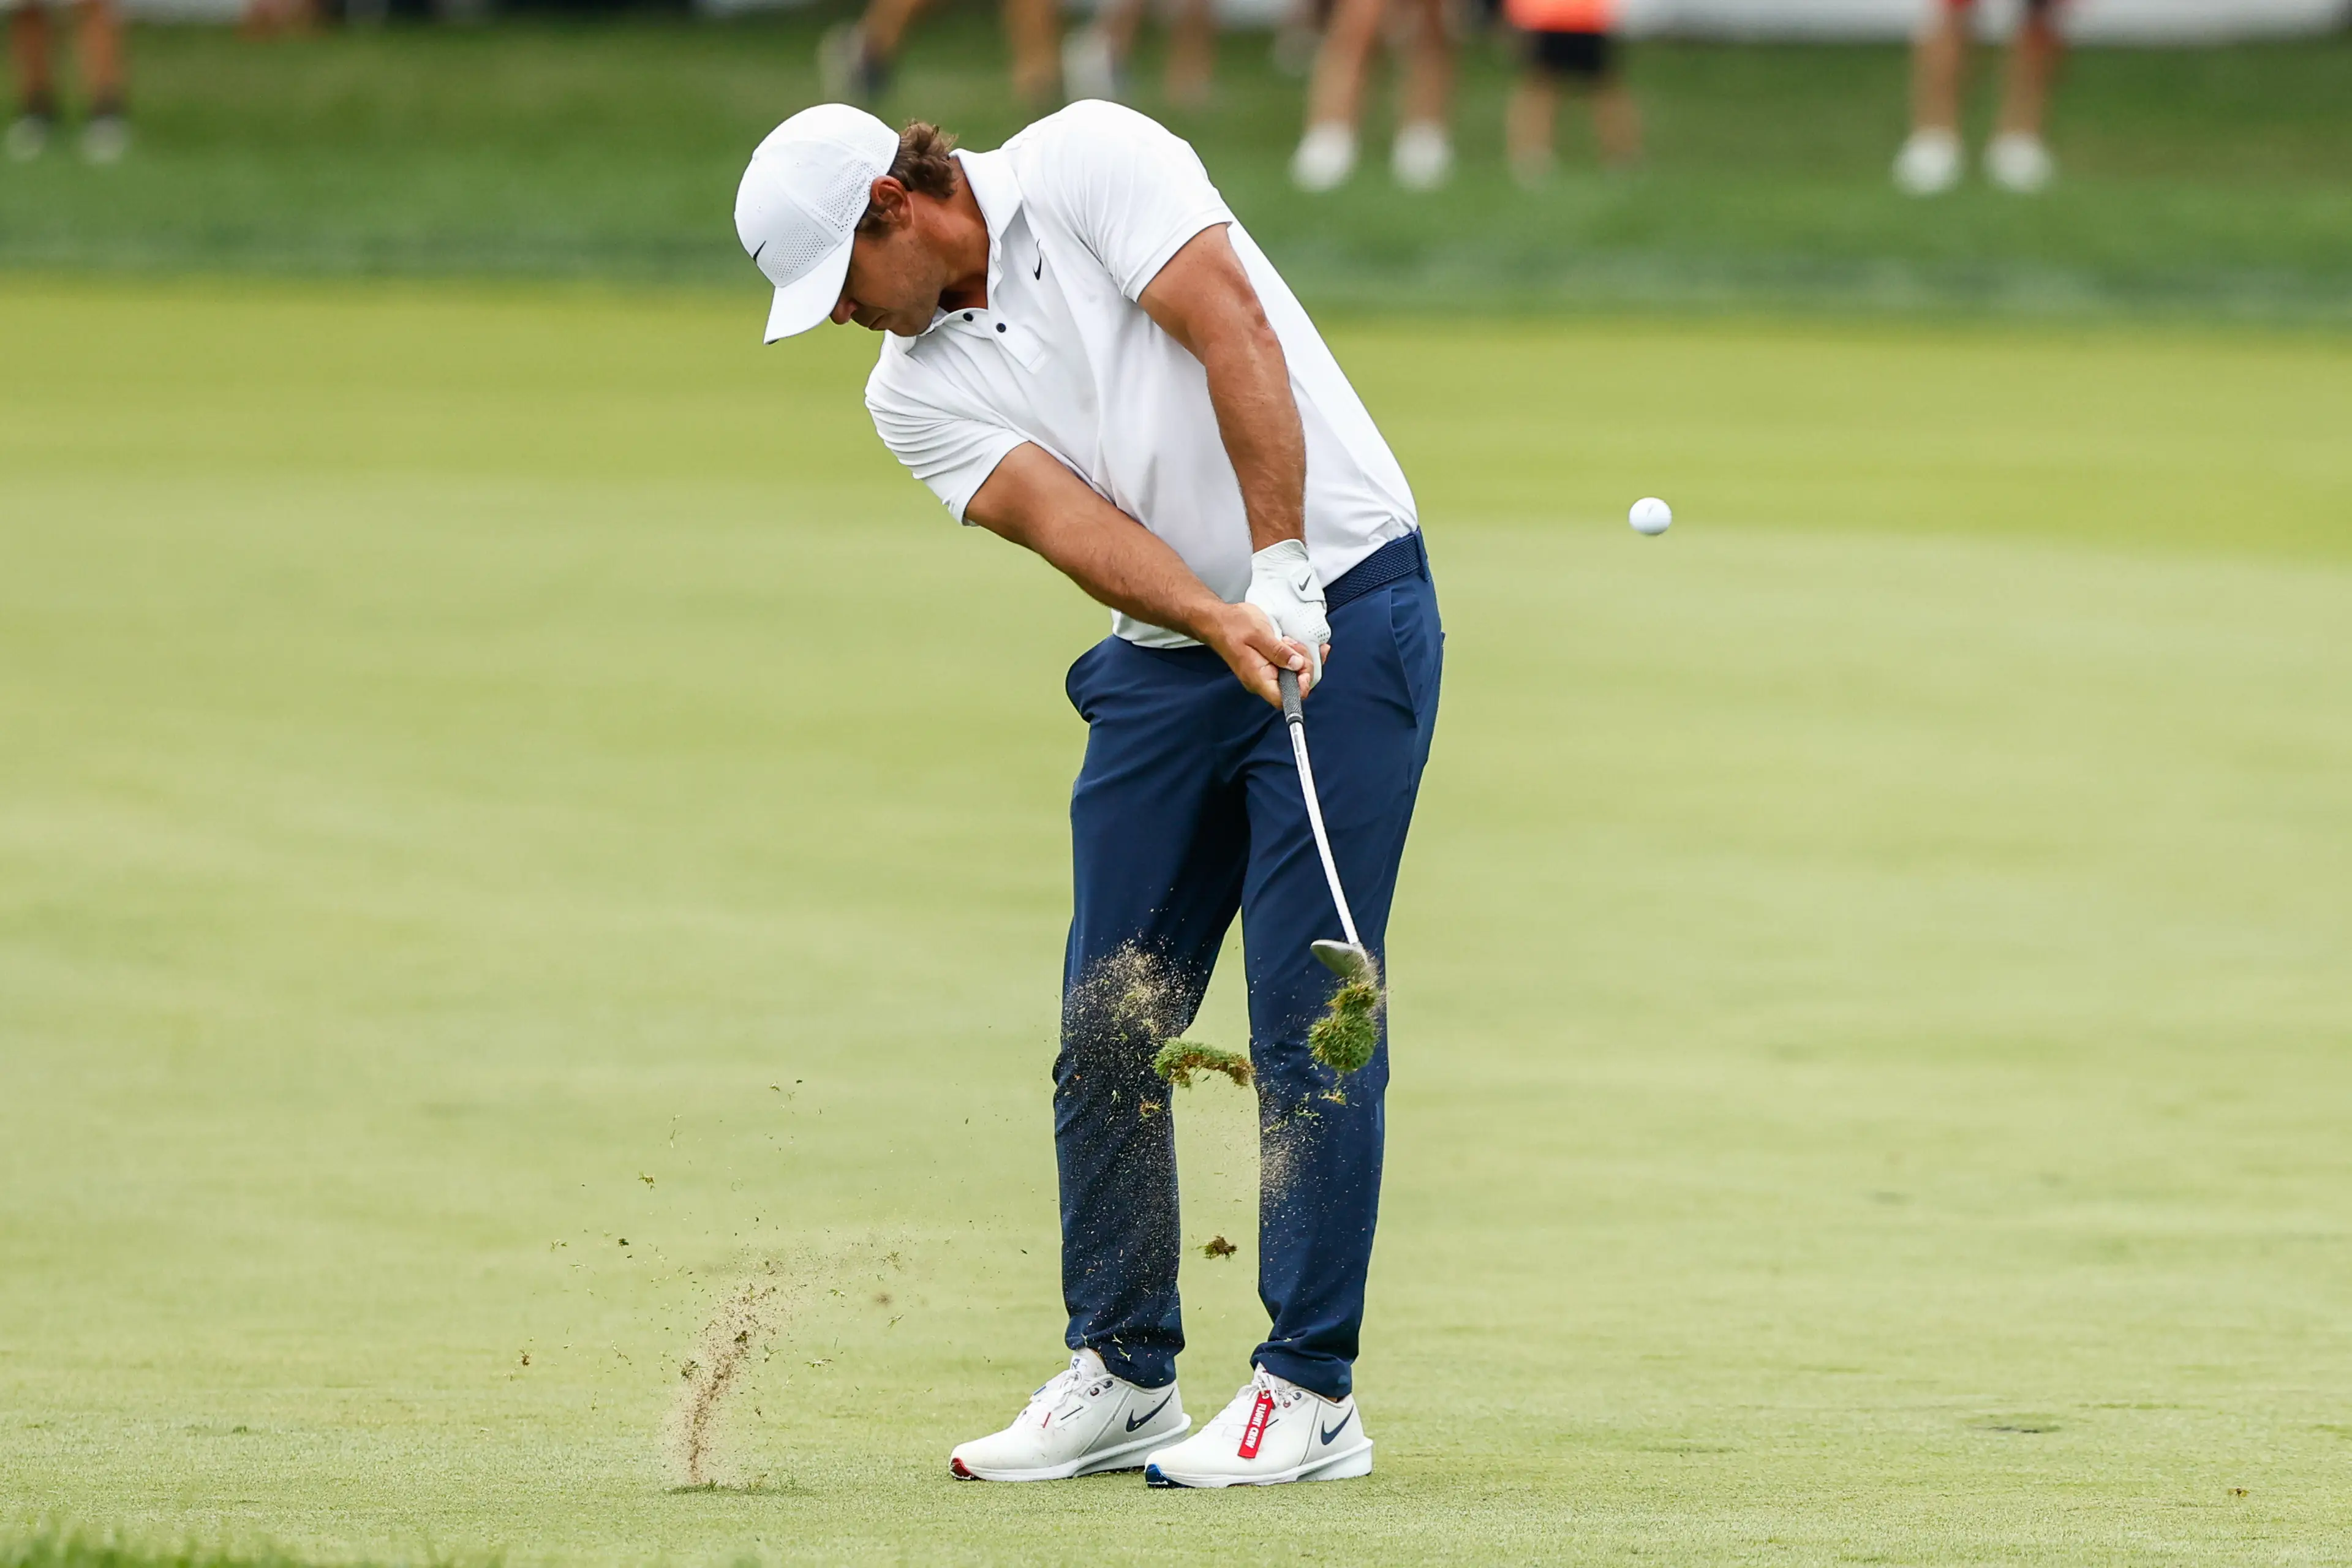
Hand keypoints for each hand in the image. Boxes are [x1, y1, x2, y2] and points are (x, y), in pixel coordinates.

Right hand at [1244, 540, 1331, 689]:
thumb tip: (1297, 665)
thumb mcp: (1259, 634)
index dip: (1300, 687)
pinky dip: (1297, 656)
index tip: (1303, 666)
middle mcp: (1262, 680)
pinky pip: (1288, 667)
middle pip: (1294, 686)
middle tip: (1295, 645)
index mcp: (1258, 678)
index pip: (1284, 699)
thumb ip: (1279, 651)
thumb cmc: (1233, 625)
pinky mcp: (1269, 665)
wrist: (1219, 620)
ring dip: (1300, 658)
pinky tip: (1298, 644)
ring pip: (1293, 675)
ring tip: (1291, 640)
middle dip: (1303, 666)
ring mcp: (1266, 673)